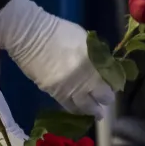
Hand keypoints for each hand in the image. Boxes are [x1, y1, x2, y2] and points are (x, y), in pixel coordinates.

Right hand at [0, 0, 115, 117]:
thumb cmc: (59, 32)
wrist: (30, 36)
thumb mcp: (85, 39)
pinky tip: (79, 108)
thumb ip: (97, 55)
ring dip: (92, 110)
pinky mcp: (54, 93)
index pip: (112, 81)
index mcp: (94, 63)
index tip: (113, 83)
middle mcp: (84, 79)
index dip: (114, 84)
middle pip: (102, 97)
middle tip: (104, 98)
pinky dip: (75, 108)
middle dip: (105, 99)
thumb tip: (105, 66)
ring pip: (85, 107)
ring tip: (96, 113)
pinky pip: (68, 105)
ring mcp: (69, 88)